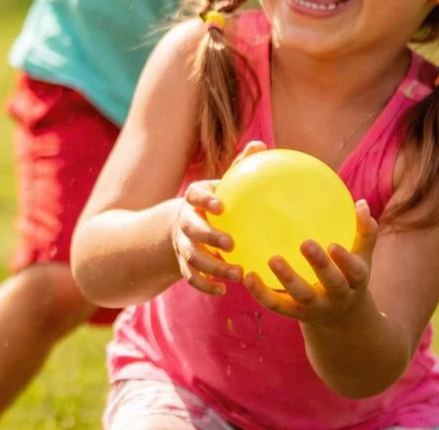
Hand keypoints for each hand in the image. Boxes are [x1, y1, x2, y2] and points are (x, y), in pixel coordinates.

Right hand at [170, 140, 266, 294]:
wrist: (176, 228)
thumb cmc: (213, 204)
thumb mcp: (222, 186)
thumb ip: (240, 168)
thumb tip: (262, 146)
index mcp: (193, 200)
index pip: (195, 195)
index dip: (205, 200)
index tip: (220, 205)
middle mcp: (185, 222)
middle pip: (191, 228)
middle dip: (208, 236)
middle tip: (231, 243)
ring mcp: (182, 244)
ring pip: (192, 257)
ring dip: (213, 267)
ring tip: (238, 274)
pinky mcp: (182, 264)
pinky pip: (190, 278)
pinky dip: (204, 285)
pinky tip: (223, 292)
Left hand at [245, 199, 378, 324]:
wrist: (340, 316)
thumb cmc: (347, 274)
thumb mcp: (360, 256)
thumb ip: (362, 232)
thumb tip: (361, 203)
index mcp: (354, 281)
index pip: (354, 272)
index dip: (345, 260)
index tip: (334, 244)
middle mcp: (337, 297)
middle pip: (331, 283)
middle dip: (320, 266)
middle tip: (305, 244)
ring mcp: (315, 307)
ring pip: (301, 296)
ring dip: (287, 279)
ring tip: (273, 259)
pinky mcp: (294, 313)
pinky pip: (277, 305)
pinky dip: (261, 293)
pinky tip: (247, 276)